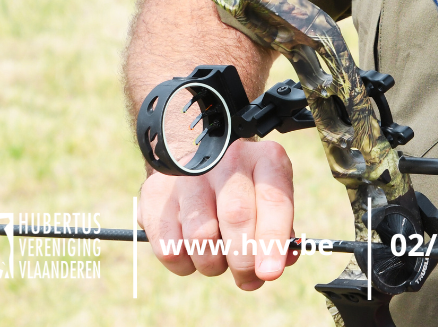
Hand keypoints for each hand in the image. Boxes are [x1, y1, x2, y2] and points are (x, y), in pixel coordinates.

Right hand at [138, 139, 296, 290]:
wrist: (196, 159)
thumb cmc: (244, 190)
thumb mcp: (270, 199)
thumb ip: (280, 231)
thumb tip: (281, 262)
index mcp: (264, 159)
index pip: (273, 200)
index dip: (272, 241)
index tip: (270, 272)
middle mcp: (227, 159)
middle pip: (236, 217)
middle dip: (243, 260)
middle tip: (247, 278)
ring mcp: (189, 174)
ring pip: (201, 236)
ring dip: (213, 264)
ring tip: (219, 259)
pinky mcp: (156, 193)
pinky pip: (170, 247)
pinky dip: (185, 264)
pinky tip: (193, 251)